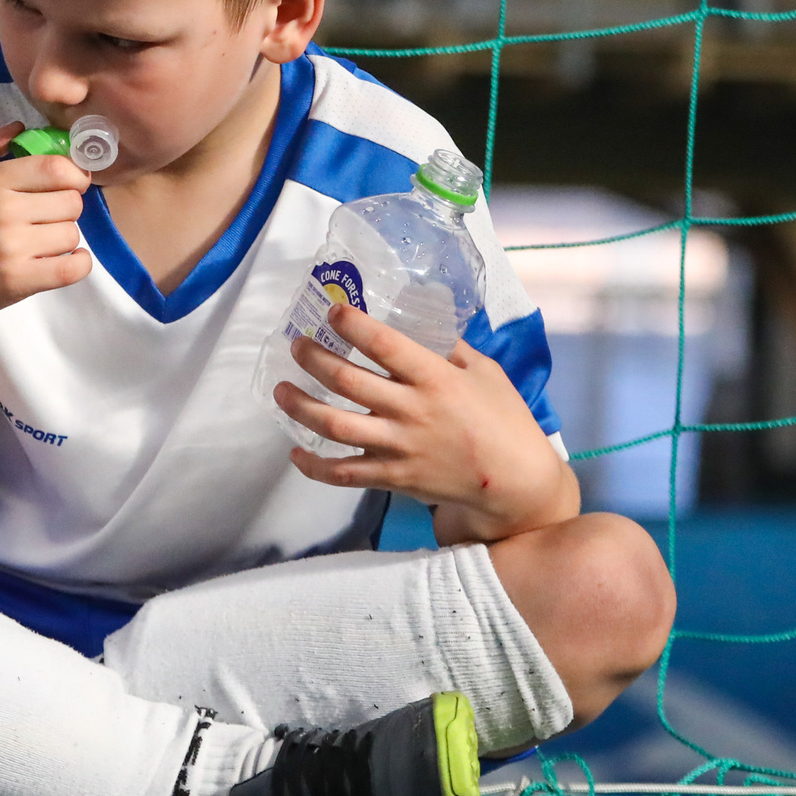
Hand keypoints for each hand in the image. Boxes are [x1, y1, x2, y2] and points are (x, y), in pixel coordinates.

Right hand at [0, 122, 90, 335]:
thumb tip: (18, 127)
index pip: (56, 167)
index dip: (72, 175)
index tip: (66, 185)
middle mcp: (2, 211)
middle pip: (71, 202)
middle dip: (65, 210)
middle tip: (44, 219)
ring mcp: (10, 248)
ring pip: (72, 234)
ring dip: (63, 240)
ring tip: (40, 244)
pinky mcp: (18, 281)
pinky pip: (73, 268)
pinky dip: (78, 264)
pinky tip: (65, 261)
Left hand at [274, 301, 578, 541]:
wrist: (515, 483)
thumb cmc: (504, 420)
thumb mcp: (485, 373)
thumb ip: (450, 349)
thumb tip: (417, 322)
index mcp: (436, 379)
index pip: (386, 346)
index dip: (354, 326)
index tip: (332, 311)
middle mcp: (412, 411)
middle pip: (346, 381)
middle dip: (313, 359)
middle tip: (296, 346)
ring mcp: (399, 447)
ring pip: (334, 426)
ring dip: (300, 407)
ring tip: (280, 390)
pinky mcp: (392, 478)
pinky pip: (343, 474)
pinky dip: (313, 466)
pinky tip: (295, 452)